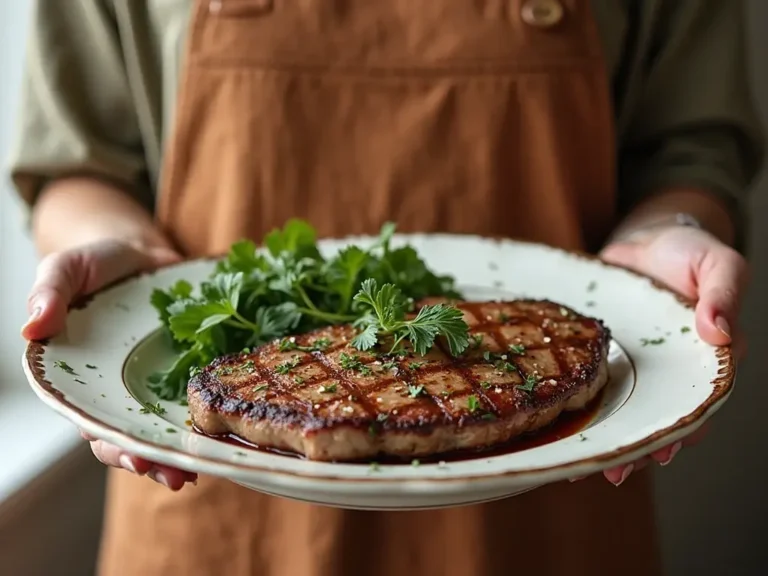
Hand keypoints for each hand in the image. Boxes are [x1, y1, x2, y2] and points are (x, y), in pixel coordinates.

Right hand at [22, 239, 197, 490]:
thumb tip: (32, 327)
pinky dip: (211, 412)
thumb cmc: (94, 266)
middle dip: (157, 459)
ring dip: (186, 447)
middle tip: (177, 476)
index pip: (96, 425)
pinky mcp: (189, 366)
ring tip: (206, 465)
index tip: (137, 460)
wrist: (138, 251)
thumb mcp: (65, 269)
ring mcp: (158, 380)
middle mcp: (123, 389)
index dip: (115, 448)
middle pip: (138, 435)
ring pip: (170, 423)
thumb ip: (49, 293)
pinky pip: (199, 394)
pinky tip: (228, 426)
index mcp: (86, 380)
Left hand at [590, 224, 747, 485]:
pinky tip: (564, 427)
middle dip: (638, 447)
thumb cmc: (689, 253)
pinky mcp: (605, 356)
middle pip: (656, 417)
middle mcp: (668, 371)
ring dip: (607, 437)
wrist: (646, 240)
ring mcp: (636, 367)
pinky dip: (581, 405)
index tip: (665, 451)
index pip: (697, 403)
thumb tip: (719, 329)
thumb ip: (724, 293)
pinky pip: (594, 384)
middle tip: (616, 471)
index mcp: (704, 359)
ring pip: (623, 409)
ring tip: (585, 464)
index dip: (682, 430)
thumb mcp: (718, 264)